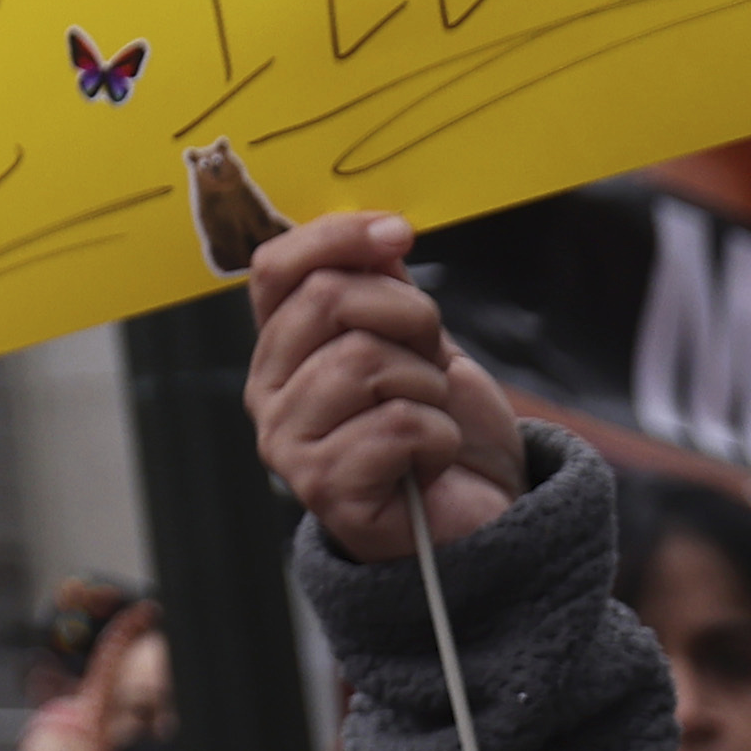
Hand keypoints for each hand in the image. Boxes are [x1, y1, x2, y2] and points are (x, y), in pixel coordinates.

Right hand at [249, 210, 524, 558]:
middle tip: (432, 354)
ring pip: (364, 362)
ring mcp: (288, 443)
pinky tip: (430, 462)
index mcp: (281, 349)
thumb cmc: (444, 430)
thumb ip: (385, 287)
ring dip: (427, 385)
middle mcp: (268, 393)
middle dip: (406, 313)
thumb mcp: (419, 341)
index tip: (399, 232)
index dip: (335, 236)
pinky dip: (439, 437)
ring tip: (429, 417)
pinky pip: (397, 425)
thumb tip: (380, 232)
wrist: (482, 518)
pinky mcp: (324, 489)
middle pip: (325, 301)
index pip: (274, 268)